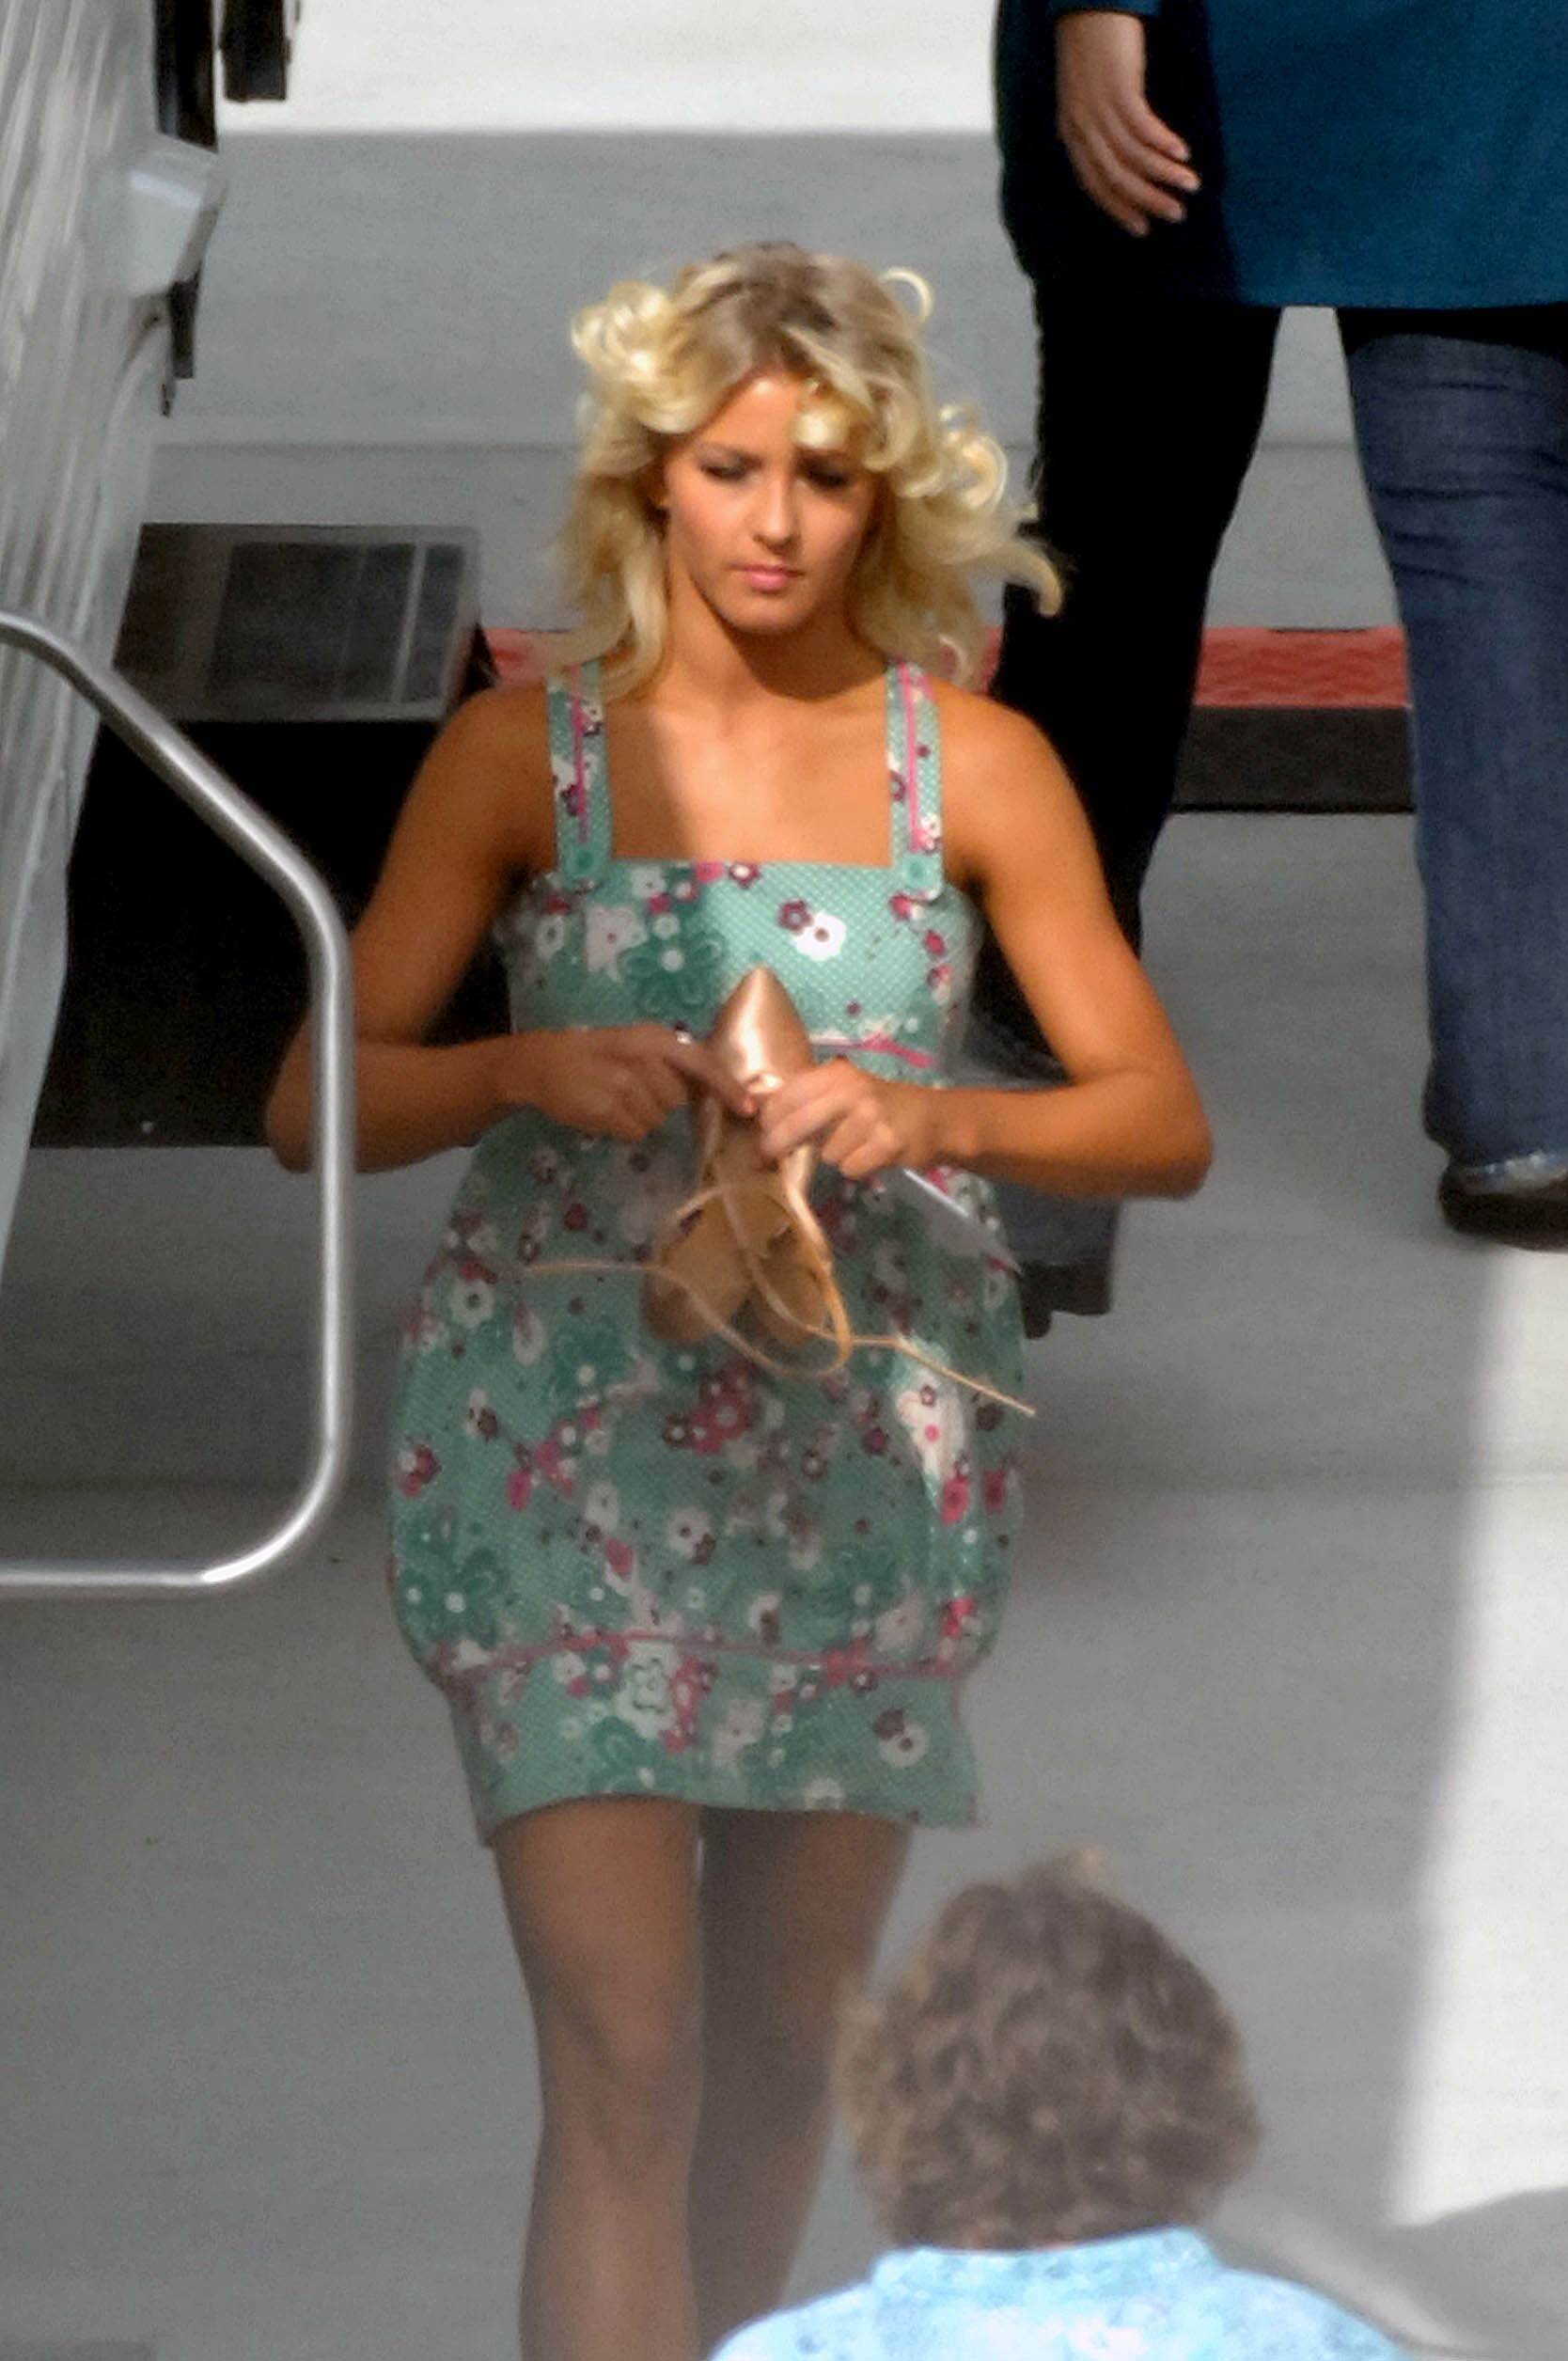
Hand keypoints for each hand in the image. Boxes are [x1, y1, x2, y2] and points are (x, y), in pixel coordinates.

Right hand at [502, 1024, 755, 1142]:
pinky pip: (635, 1132)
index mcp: (653, 1038)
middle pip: (678, 1099)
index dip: (727, 1086)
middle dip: (662, 1101)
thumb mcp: (635, 1044)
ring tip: (615, 1099)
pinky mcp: (606, 1109)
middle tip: (632, 1090)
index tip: (749, 1109)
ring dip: (641, 1117)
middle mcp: (642, 1057)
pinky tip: (605, 1111)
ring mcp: (623, 1084)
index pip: (701, 1062)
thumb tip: (707, 1090)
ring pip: (657, 1119)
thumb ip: (668, 1061)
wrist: (543, 1062)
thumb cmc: (597, 1054)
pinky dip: (624, 1128)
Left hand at [755, 1059, 936, 1181]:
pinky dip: (857, 1168)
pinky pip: (850, 1168)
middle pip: (798, 1123)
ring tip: (855, 1146)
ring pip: (826, 1153)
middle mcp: (852, 1091)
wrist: (934, 1119)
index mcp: (837, 1075)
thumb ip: (809, 1099)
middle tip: (767, 1156)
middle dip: (779, 1143)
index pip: (789, 1094)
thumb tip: (760, 1116)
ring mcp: (871, 1117)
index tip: (760, 1133)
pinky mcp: (886, 1144)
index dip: (768, 1117)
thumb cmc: (882, 1106)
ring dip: (835, 1157)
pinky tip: (871, 1156)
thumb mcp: (847, 1090)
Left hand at [1055, 10, 1198, 236]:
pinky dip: (1163, 144)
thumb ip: (1099, 127)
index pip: (1094, 183)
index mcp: (1072, 132)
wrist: (1089, 5)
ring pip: (1130, 157)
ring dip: (1163, 175)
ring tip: (1190, 186)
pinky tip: (1183, 154)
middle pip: (1115, 176)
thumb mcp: (1088, 96)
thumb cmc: (1094, 50)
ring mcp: (1097, 108)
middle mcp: (1081, 126)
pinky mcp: (1117, 88)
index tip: (1143, 228)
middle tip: (1175, 216)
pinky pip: (1142, 127)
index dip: (1119, 208)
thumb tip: (1123, 156)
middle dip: (1147, 200)